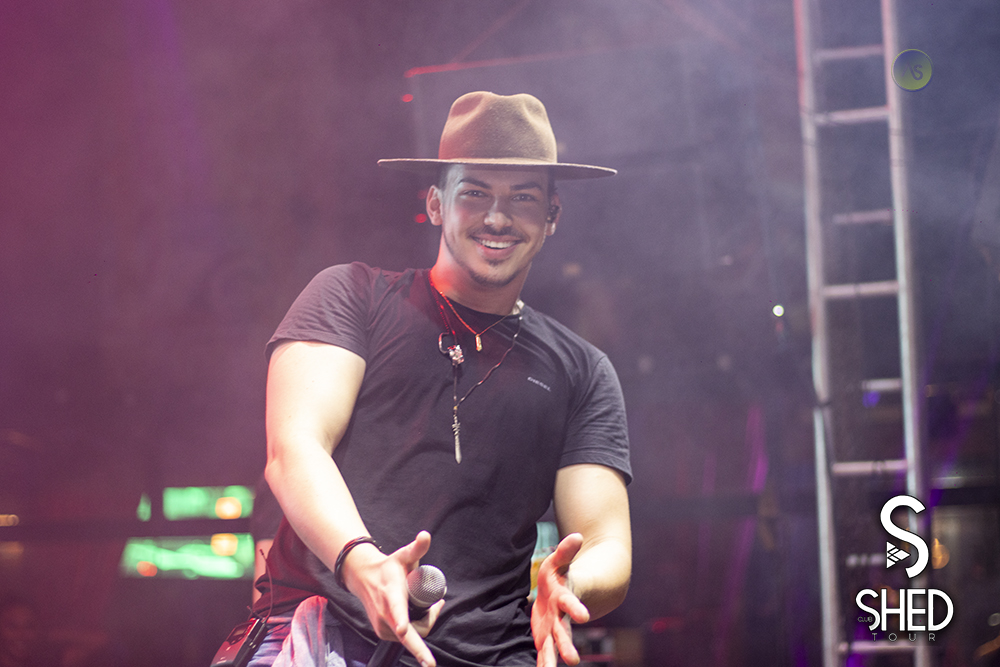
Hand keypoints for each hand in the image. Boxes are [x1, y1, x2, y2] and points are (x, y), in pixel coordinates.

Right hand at [342, 531, 443, 666]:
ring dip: (426, 623)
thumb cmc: (388, 567)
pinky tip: (424, 617)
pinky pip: (405, 639)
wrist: (363, 578)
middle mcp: (384, 614)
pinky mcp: (382, 633)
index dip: (401, 621)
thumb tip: (426, 535)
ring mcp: (382, 626)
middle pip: (408, 635)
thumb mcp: (403, 556)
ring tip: (433, 606)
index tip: (403, 630)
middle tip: (438, 615)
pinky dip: (417, 631)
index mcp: (390, 594)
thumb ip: (417, 547)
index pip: (396, 610)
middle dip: (424, 637)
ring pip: (411, 637)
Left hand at [531, 533, 589, 666]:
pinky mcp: (545, 635)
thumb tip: (577, 535)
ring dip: (554, 659)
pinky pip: (544, 651)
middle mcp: (561, 616)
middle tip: (573, 660)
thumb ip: (566, 551)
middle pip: (565, 632)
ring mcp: (554, 627)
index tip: (584, 617)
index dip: (576, 608)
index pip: (571, 603)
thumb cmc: (561, 574)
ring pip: (554, 646)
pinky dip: (543, 663)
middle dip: (568, 645)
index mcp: (565, 597)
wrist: (568, 592)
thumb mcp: (560, 561)